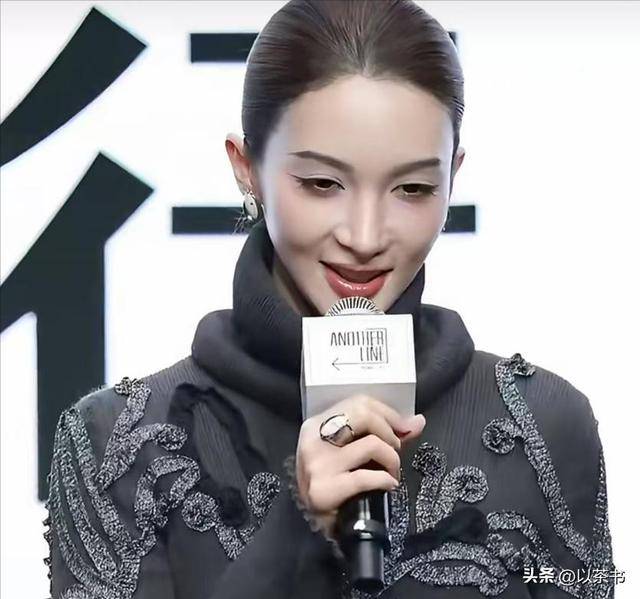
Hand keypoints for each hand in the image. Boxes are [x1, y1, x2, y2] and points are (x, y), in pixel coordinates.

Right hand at [295, 394, 425, 540]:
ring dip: (391, 459)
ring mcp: (317, 464)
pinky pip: (366, 477)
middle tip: (395, 450)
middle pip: (364, 415)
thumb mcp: (356, 453)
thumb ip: (386, 435)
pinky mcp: (323, 489)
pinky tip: (388, 485)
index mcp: (317, 424)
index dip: (388, 413)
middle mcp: (313, 438)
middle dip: (390, 432)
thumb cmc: (340, 483)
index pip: (358, 402)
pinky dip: (385, 480)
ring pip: (371, 444)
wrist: (323, 526)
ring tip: (391, 472)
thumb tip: (418, 421)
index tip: (403, 429)